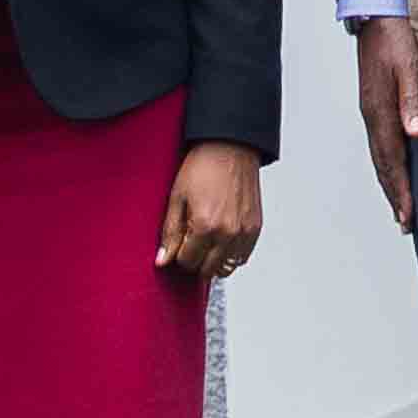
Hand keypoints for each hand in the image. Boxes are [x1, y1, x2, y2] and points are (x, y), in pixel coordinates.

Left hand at [160, 143, 264, 289]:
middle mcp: (227, 233)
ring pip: (226, 268)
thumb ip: (170, 233)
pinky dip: (231, 255)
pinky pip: (242, 257)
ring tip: (207, 242)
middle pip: (207, 270)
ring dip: (213, 261)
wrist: (231, 147)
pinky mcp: (255, 228)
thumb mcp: (177, 198)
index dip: (179, 254)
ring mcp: (244, 232)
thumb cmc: (203, 167)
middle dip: (195, 261)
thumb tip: (162, 260)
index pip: (187, 262)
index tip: (179, 242)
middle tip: (191, 243)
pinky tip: (222, 240)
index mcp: (205, 226)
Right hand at [352, 16, 417, 227]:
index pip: (391, 161)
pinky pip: (382, 141)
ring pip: (380, 155)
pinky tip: (399, 166)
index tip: (409, 218)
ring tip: (402, 205)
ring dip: (391, 182)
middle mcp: (372, 114)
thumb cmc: (397, 34)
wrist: (379, 8)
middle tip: (406, 223)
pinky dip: (390, 161)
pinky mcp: (376, 100)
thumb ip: (414, 100)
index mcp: (379, 110)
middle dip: (394, 195)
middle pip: (382, 165)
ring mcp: (372, 108)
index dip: (401, 191)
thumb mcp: (410, 65)